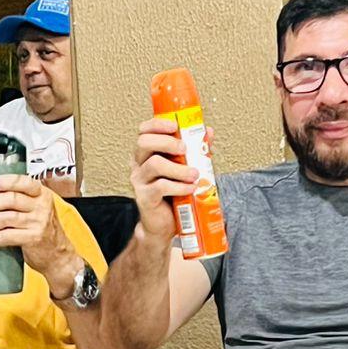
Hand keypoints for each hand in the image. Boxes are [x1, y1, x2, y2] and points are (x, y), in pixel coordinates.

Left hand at [0, 174, 78, 296]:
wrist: (57, 255)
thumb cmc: (42, 230)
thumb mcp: (37, 209)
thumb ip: (20, 201)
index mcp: (42, 194)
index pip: (24, 182)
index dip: (6, 182)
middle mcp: (42, 206)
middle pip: (11, 199)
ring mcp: (39, 222)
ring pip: (6, 218)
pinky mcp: (34, 238)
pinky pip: (8, 236)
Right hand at [131, 116, 197, 243]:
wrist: (163, 224)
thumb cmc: (173, 193)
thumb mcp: (185, 167)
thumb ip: (195, 149)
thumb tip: (209, 132)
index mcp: (146, 153)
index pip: (144, 131)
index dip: (157, 124)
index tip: (175, 125)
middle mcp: (138, 164)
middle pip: (144, 143)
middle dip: (167, 142)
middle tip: (185, 148)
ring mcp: (140, 181)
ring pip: (154, 164)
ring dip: (178, 167)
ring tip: (194, 173)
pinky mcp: (145, 198)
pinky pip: (161, 187)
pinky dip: (179, 186)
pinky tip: (191, 188)